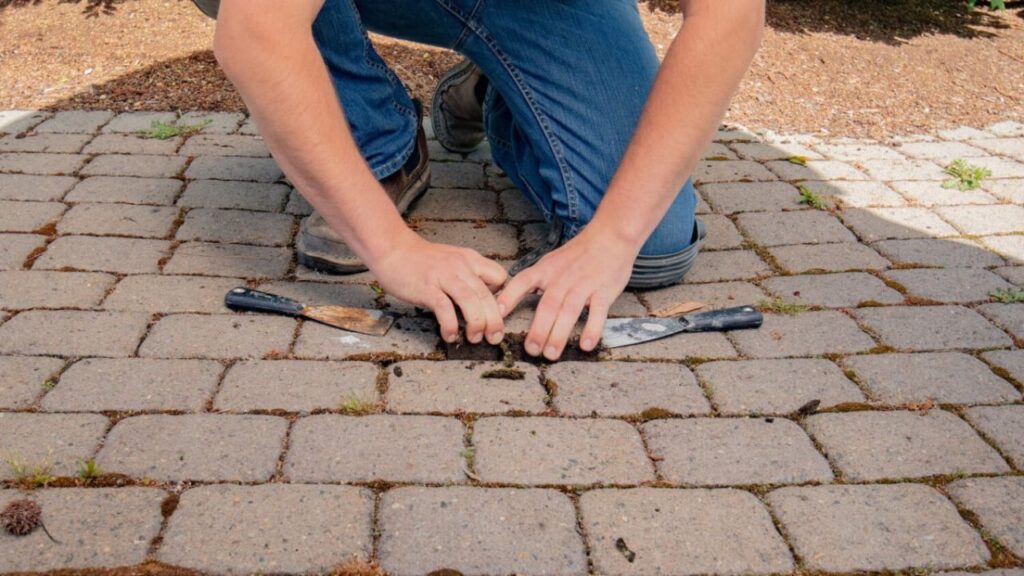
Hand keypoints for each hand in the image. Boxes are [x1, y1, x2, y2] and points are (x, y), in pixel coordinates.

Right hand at [372, 233, 507, 344]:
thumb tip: (481, 300)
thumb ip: (468, 276)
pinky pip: (445, 309)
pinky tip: (450, 335)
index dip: (500, 296)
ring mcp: (444, 276)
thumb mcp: (453, 260)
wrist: (392, 249)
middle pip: (487, 295)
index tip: (494, 312)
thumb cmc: (421, 260)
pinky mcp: (427, 288)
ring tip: (474, 338)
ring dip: (477, 324)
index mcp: (470, 259)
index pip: (499, 276)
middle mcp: (461, 266)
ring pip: (471, 301)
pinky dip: (450, 325)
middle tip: (495, 337)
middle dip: (494, 320)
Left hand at [497, 227, 637, 359]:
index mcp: (546, 270)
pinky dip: (592, 329)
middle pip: (548, 305)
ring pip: (569, 311)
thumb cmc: (578, 254)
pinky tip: (586, 345)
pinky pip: (598, 312)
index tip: (498, 313)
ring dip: (559, 334)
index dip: (509, 296)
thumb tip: (509, 299)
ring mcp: (584, 285)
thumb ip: (533, 280)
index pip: (523, 281)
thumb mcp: (550, 262)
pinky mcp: (604, 291)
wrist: (610, 237)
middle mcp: (563, 278)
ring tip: (551, 353)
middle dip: (539, 329)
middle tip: (532, 350)